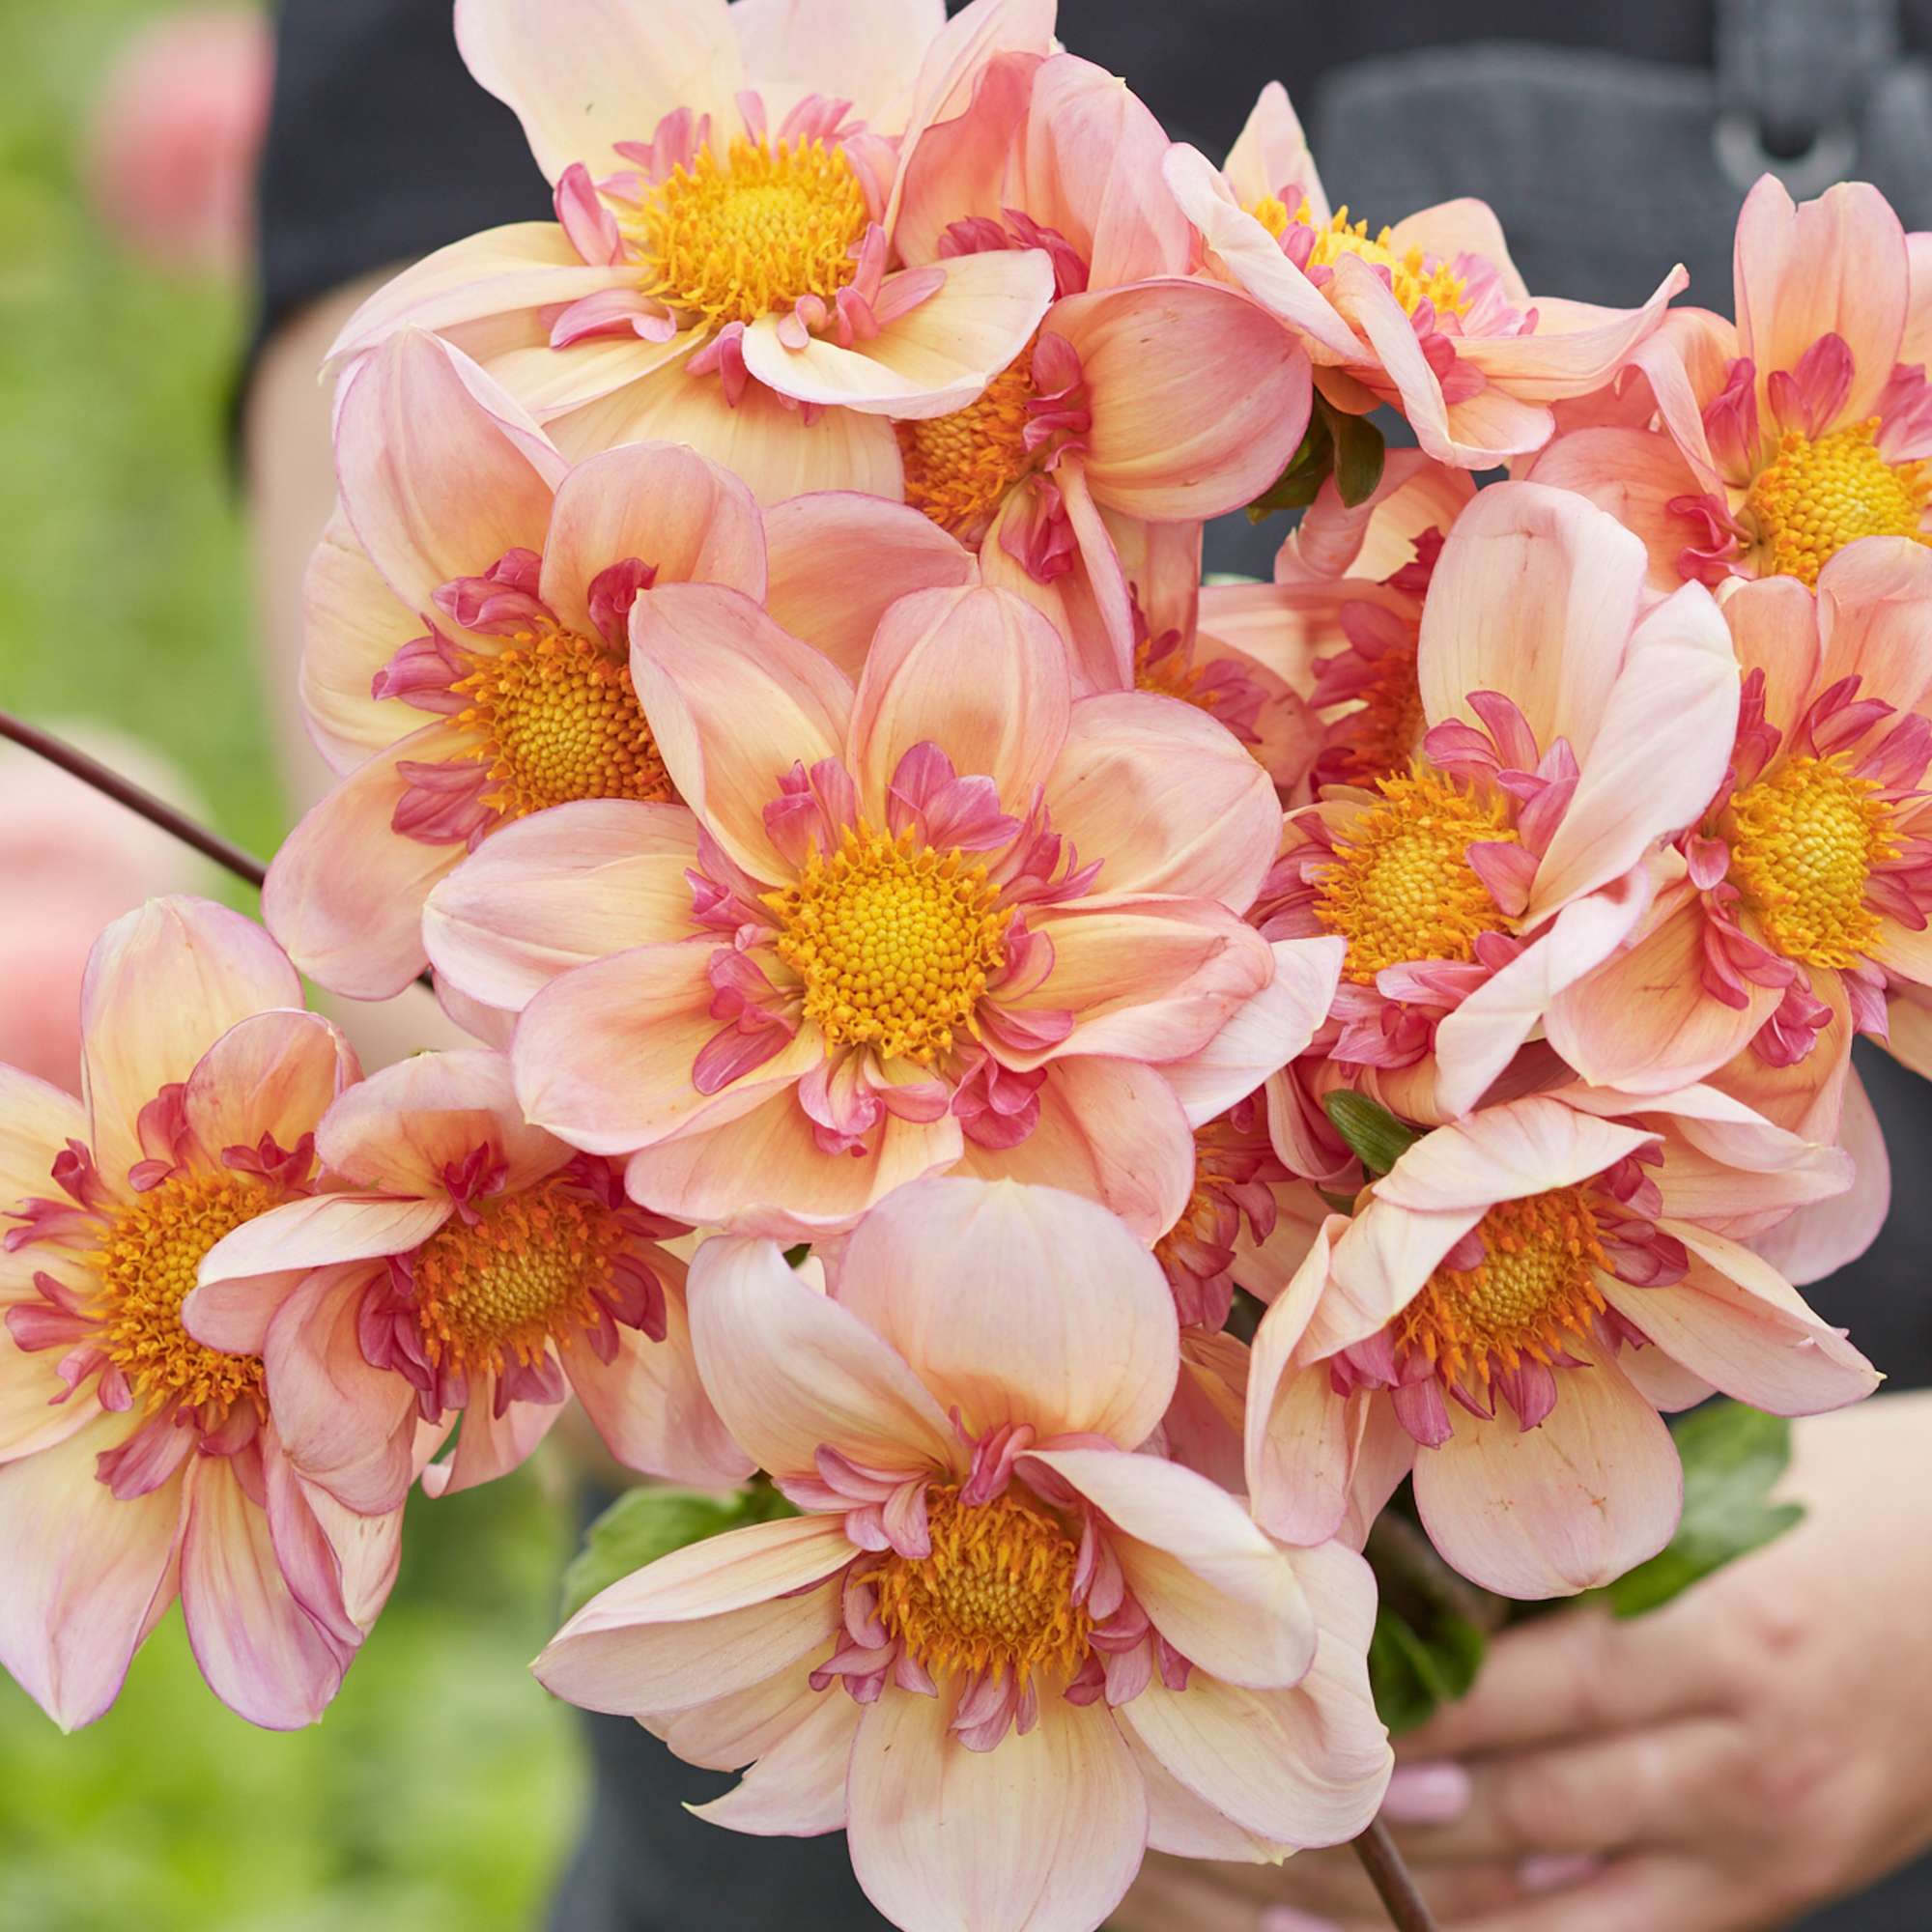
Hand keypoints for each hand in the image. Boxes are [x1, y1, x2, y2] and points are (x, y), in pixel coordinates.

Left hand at [1109, 1392, 1931, 1930]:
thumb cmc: (1866, 1511)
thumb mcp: (1743, 1498)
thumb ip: (1602, 1541)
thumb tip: (1434, 1550)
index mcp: (1727, 1645)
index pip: (1534, 1703)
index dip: (1417, 1731)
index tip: (1315, 1735)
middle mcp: (1742, 1763)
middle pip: (1536, 1817)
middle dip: (1398, 1836)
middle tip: (1272, 1831)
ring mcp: (1768, 1848)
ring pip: (1573, 1913)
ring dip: (1437, 1919)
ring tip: (1310, 1912)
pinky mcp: (1783, 1892)